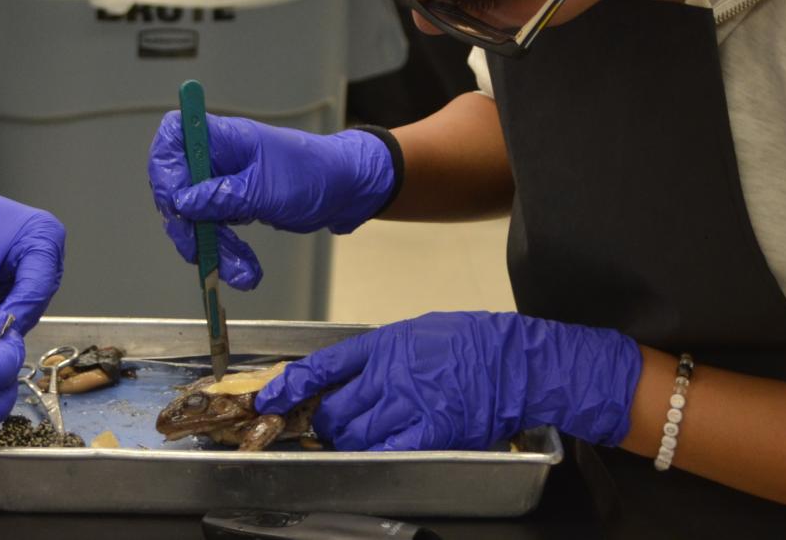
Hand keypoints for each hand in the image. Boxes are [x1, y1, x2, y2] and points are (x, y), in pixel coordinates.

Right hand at [147, 113, 395, 291]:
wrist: (348, 191)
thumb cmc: (315, 175)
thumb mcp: (266, 190)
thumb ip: (221, 196)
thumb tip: (183, 203)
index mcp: (224, 138)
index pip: (175, 135)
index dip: (164, 167)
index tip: (174, 202)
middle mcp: (219, 156)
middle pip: (177, 185)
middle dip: (189, 226)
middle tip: (202, 254)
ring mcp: (225, 181)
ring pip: (195, 216)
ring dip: (211, 249)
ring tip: (239, 273)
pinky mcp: (234, 203)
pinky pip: (215, 229)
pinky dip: (225, 253)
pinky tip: (245, 271)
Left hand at [255, 311, 641, 451]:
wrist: (515, 359)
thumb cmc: (470, 341)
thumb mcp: (415, 332)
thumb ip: (379, 354)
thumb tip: (350, 374)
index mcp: (381, 345)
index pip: (322, 366)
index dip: (292, 386)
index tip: (271, 398)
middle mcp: (388, 375)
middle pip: (336, 410)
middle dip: (325, 423)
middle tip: (327, 427)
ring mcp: (409, 404)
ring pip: (357, 433)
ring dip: (347, 441)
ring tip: (353, 438)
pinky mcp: (431, 431)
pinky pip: (388, 449)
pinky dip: (375, 453)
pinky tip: (374, 451)